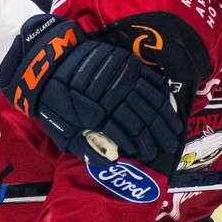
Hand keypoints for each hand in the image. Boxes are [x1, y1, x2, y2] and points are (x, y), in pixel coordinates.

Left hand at [0, 14, 182, 166]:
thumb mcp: (61, 129)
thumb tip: (109, 161)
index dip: (142, 146)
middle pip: (143, 119)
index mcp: (97, 115)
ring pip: (150, 100)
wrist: (46, 60)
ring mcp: (121, 78)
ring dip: (164, 117)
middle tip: (170, 145)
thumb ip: (85, 147)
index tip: (151, 154)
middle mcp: (113, 97)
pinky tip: (167, 105)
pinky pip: (149, 80)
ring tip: (175, 130)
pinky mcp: (124, 62)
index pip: (128, 134)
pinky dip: (160, 94)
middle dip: (159, 135)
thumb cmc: (51, 99)